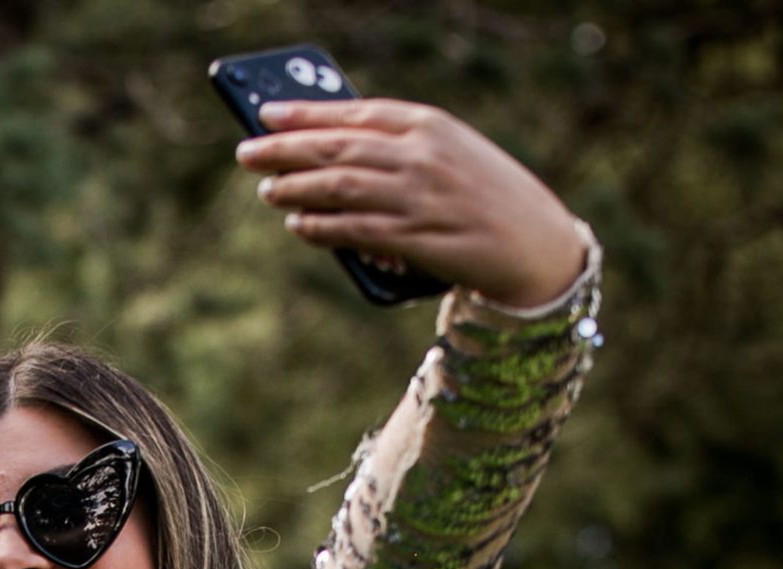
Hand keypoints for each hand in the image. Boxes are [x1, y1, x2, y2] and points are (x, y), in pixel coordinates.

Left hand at [236, 100, 586, 308]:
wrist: (534, 242)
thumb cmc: (484, 193)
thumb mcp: (449, 151)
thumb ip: (397, 144)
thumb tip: (328, 148)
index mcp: (430, 124)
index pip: (355, 111)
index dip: (305, 113)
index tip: (265, 114)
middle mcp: (421, 155)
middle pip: (337, 147)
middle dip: (285, 149)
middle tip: (248, 153)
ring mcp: (417, 197)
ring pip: (338, 187)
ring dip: (295, 189)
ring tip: (268, 191)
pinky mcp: (414, 238)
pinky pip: (353, 230)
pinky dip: (320, 227)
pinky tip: (298, 225)